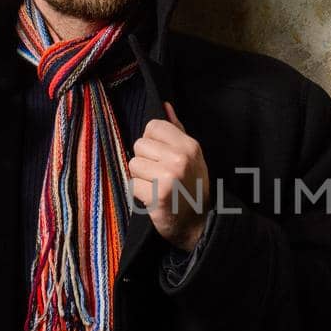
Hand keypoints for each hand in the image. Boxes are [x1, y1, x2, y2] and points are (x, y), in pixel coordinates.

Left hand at [127, 101, 209, 252]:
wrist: (198, 224)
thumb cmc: (192, 188)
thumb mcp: (192, 156)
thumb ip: (177, 131)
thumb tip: (165, 106)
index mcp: (189, 145)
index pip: (153, 126)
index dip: (152, 142)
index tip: (161, 157)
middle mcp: (180, 158)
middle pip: (139, 145)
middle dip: (144, 160)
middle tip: (159, 175)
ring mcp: (169, 176)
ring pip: (133, 164)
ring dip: (140, 178)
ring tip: (156, 186)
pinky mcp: (157, 194)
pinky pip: (132, 184)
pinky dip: (139, 194)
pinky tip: (154, 198)